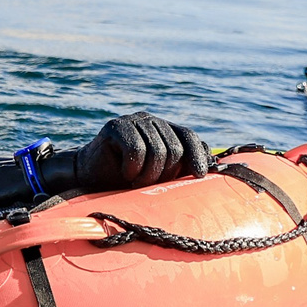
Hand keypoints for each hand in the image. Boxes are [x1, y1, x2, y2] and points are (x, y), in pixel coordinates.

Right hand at [45, 112, 209, 193]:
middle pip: (175, 149)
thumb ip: (184, 167)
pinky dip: (133, 168)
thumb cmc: (129, 182)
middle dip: (164, 174)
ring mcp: (133, 121)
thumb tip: (215, 163)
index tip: (200, 176)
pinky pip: (136, 150)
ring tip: (135, 182)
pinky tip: (124, 172)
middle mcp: (152, 121)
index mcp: (166, 130)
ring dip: (147, 176)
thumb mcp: (161, 177)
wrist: (91, 181)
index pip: (190, 137)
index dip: (198, 156)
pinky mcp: (115, 126)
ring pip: (157, 151)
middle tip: (147, 185)